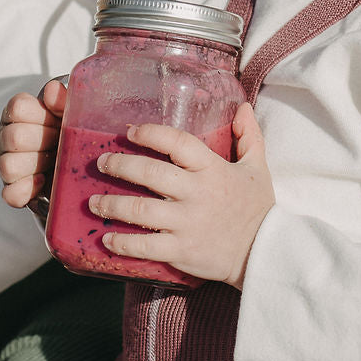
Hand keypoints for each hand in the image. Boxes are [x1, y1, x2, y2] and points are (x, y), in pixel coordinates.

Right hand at [0, 79, 65, 207]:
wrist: (75, 158)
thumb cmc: (68, 129)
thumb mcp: (69, 111)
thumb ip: (63, 99)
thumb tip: (52, 90)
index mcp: (17, 114)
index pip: (17, 108)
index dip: (41, 115)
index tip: (56, 121)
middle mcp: (6, 137)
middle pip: (14, 137)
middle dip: (44, 140)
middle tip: (60, 141)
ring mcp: (6, 163)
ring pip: (8, 166)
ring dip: (36, 164)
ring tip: (54, 160)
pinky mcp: (13, 189)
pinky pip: (10, 193)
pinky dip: (26, 189)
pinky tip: (42, 180)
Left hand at [89, 103, 274, 287]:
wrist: (266, 253)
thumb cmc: (258, 209)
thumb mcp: (258, 168)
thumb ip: (249, 136)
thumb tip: (243, 107)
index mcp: (212, 170)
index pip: (178, 143)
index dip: (152, 134)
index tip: (131, 131)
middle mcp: (196, 194)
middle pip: (150, 175)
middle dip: (120, 166)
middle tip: (102, 163)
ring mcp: (186, 224)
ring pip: (140, 211)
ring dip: (111, 205)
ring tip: (94, 201)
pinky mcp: (181, 251)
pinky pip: (144, 247)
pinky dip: (122, 243)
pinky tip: (106, 238)